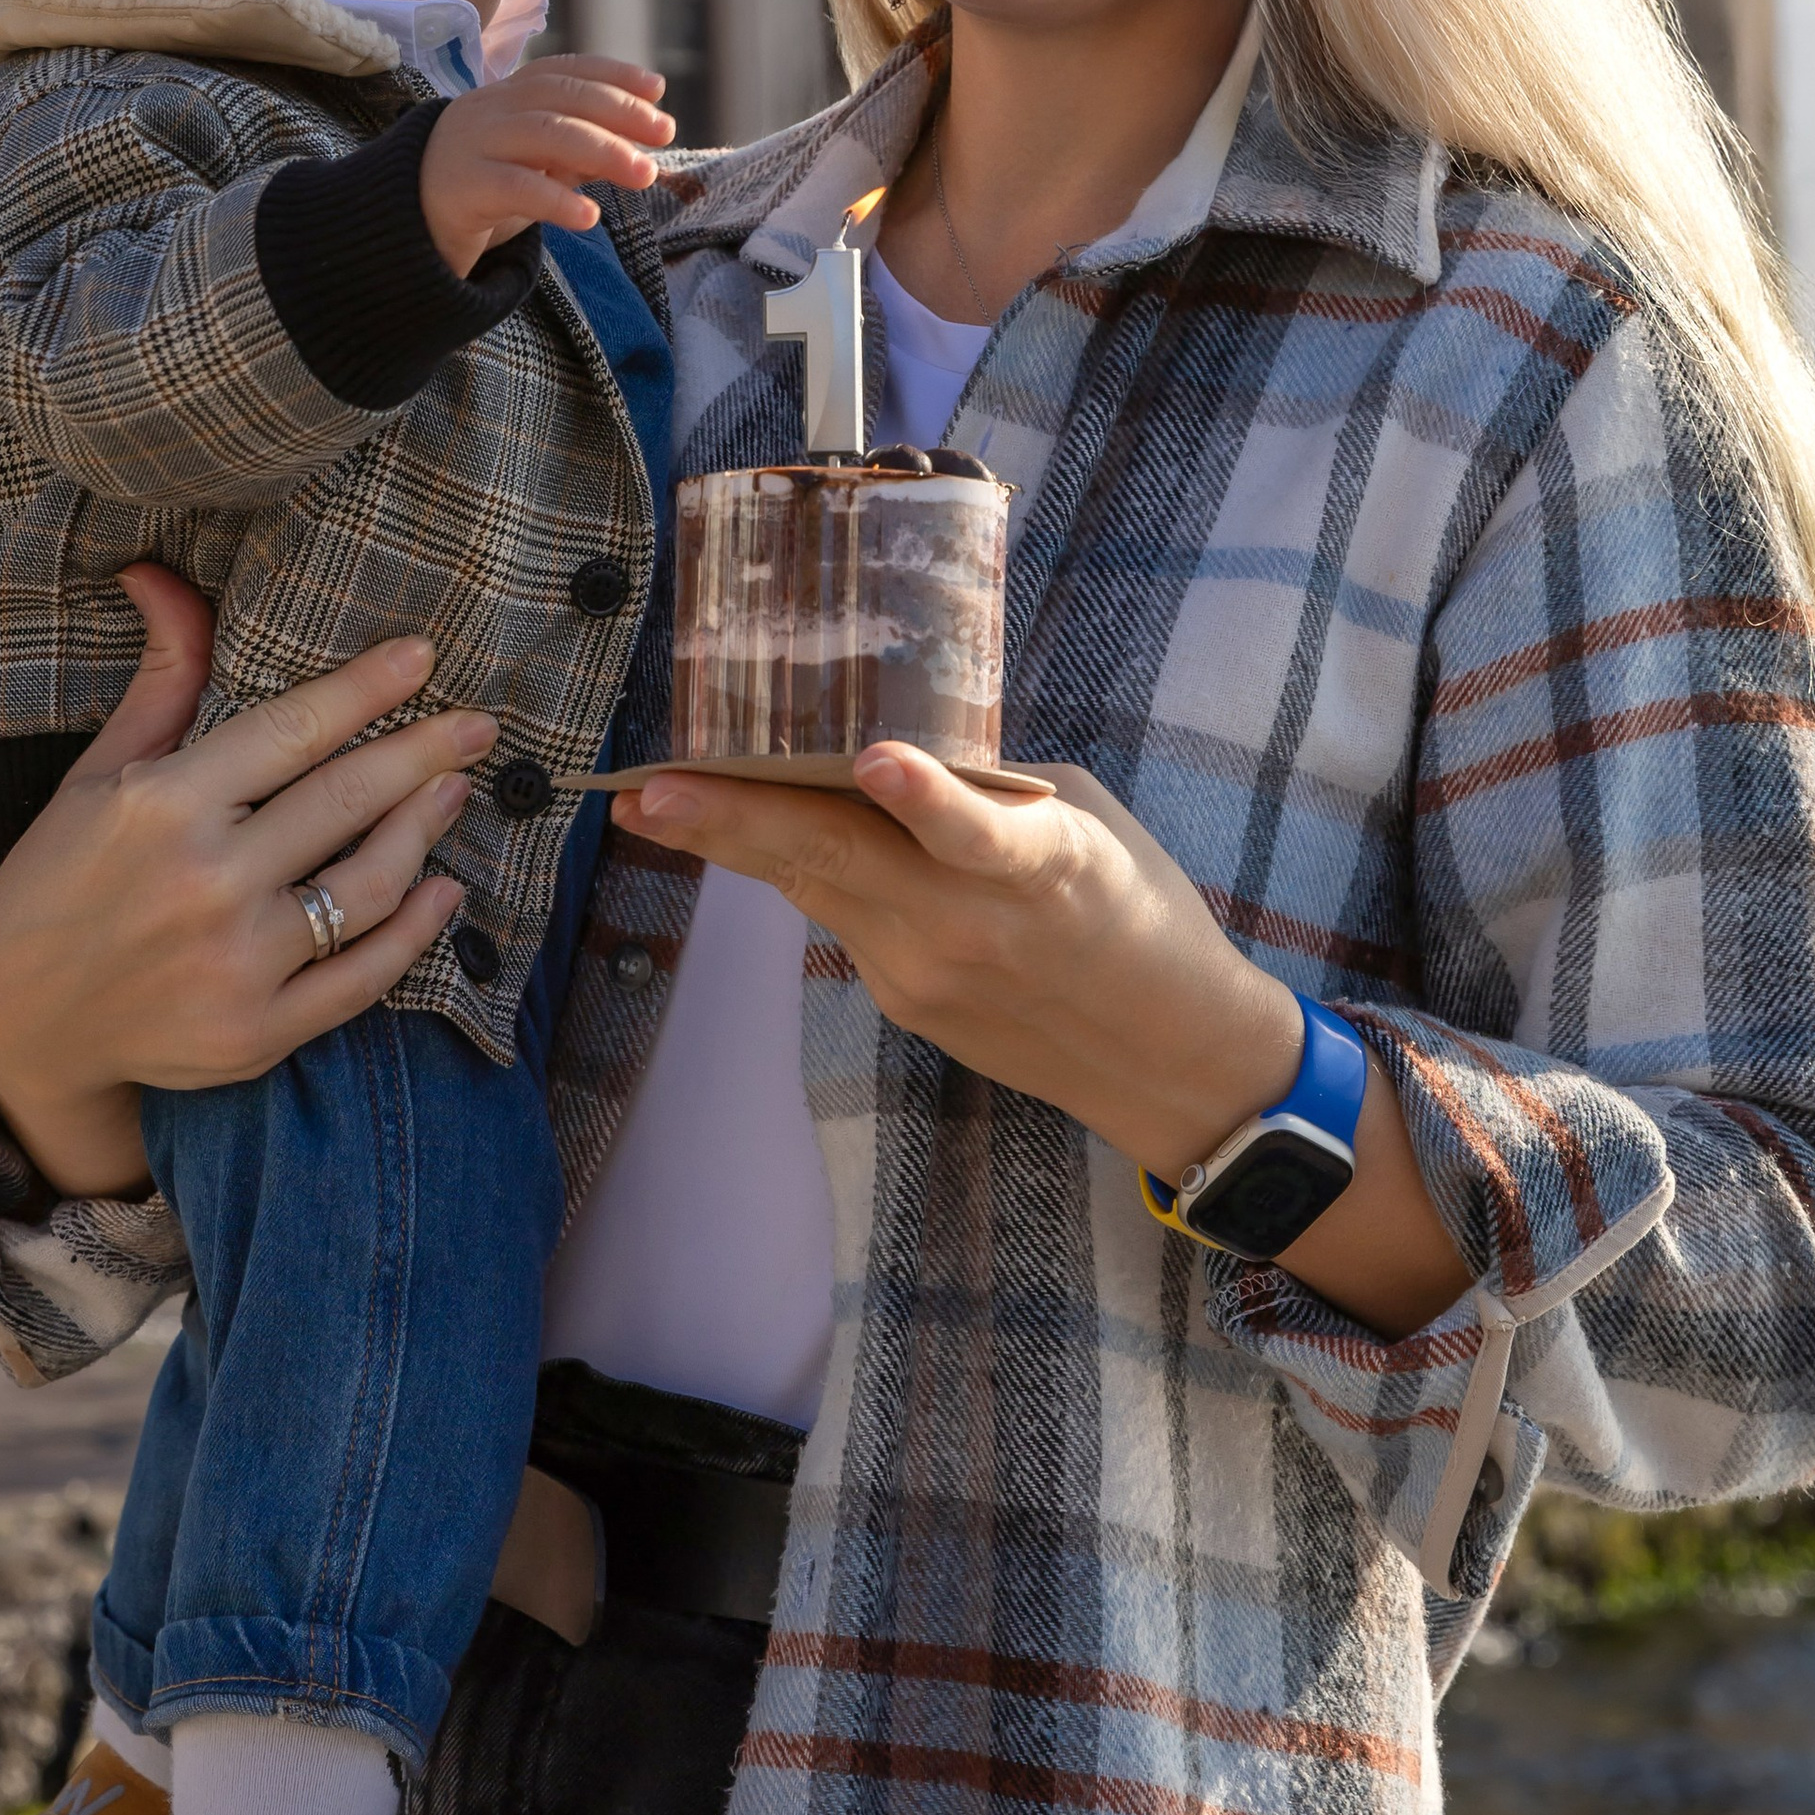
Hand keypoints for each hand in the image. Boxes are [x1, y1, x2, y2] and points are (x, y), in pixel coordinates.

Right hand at [0, 565, 492, 1194]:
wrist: (19, 1027)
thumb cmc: (57, 880)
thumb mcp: (98, 773)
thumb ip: (162, 679)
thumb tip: (163, 573)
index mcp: (161, 805)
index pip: (293, 729)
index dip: (367, 688)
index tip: (424, 656)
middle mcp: (205, 882)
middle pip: (348, 798)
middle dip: (426, 752)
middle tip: (478, 725)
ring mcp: (235, 965)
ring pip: (369, 884)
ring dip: (425, 830)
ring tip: (455, 790)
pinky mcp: (255, 1033)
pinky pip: (364, 976)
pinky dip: (416, 930)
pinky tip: (442, 889)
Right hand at [420, 55, 673, 274]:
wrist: (399, 227)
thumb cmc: (477, 192)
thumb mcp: (532, 167)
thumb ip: (575, 154)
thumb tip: (637, 145)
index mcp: (506, 98)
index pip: (563, 71)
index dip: (612, 74)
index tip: (658, 89)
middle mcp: (489, 111)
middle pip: (560, 96)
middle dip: (618, 111)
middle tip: (665, 133)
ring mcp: (472, 145)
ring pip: (543, 134)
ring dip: (602, 150)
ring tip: (644, 174)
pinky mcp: (460, 188)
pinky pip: (514, 187)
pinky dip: (556, 200)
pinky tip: (589, 217)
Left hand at [616, 747, 1473, 1338]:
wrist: (1167, 1058)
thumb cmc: (1137, 909)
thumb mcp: (1082, 822)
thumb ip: (986, 790)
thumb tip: (888, 757)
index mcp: (1041, 867)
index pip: (972, 830)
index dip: (924, 796)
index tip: (874, 759)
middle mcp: (968, 925)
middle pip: (838, 861)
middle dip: (735, 824)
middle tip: (648, 791)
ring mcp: (924, 973)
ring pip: (817, 889)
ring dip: (735, 843)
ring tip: (653, 800)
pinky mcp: (906, 1003)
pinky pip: (843, 917)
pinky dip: (805, 870)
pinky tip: (746, 833)